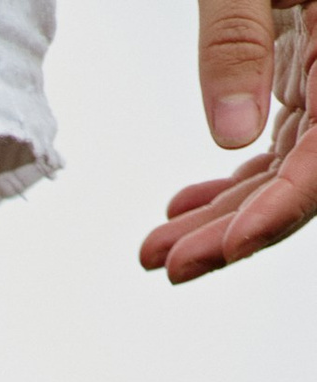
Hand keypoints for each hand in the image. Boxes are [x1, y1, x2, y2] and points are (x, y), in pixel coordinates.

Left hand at [140, 1, 316, 278]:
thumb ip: (238, 39)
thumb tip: (229, 137)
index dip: (278, 212)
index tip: (225, 251)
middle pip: (306, 175)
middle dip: (234, 229)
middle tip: (164, 264)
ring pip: (287, 165)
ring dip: (223, 214)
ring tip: (157, 248)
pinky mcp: (310, 64)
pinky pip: (282, 139)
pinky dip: (234, 178)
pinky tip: (185, 205)